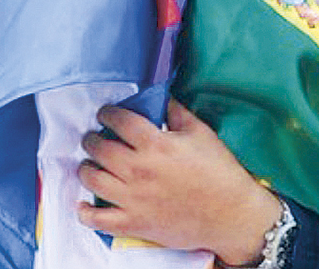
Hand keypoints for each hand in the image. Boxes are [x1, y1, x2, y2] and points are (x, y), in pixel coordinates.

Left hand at [76, 99, 279, 264]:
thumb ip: (175, 111)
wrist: (234, 216)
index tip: (106, 114)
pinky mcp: (134, 223)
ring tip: (92, 164)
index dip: (107, 113)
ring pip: (91, 178)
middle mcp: (139, 170)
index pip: (118, 120)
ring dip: (86, 168)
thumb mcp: (201, 133)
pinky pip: (98, 220)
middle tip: (95, 138)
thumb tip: (158, 96)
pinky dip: (85, 212)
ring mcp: (133, 199)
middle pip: (98, 147)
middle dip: (92, 139)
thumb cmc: (220, 173)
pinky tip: (84, 204)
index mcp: (155, 145)